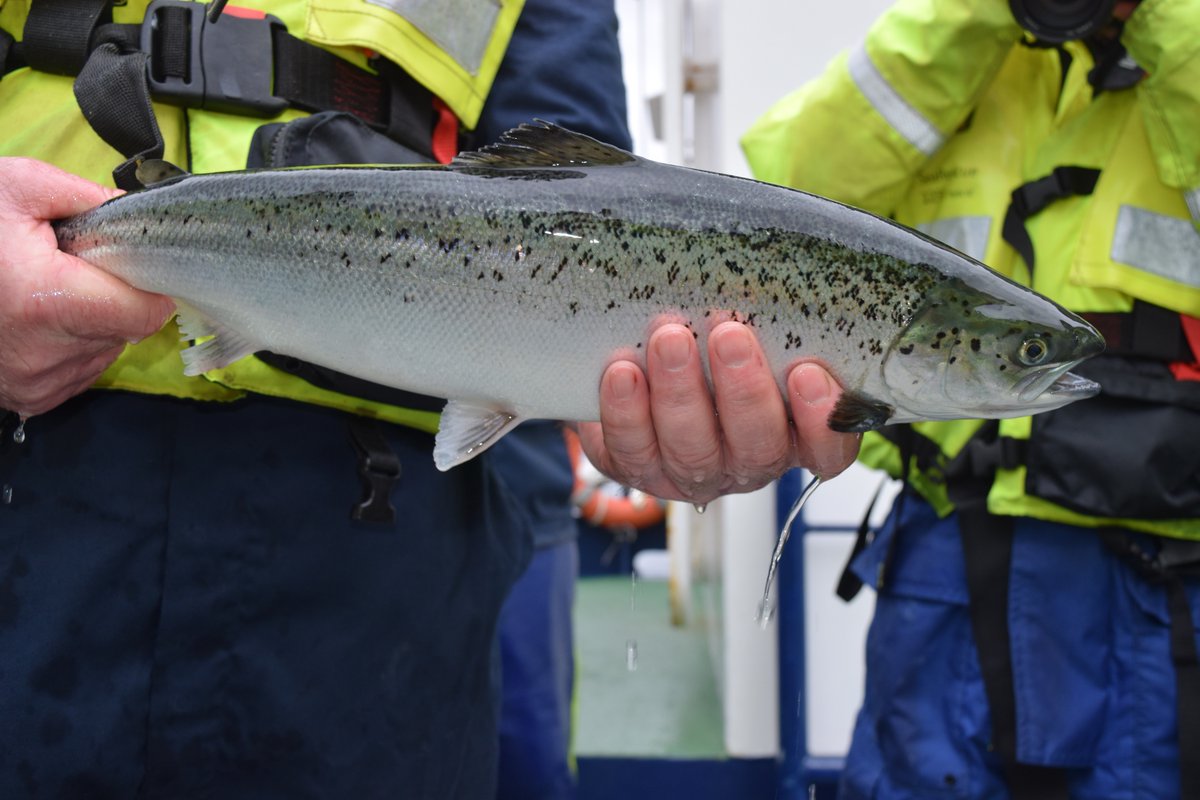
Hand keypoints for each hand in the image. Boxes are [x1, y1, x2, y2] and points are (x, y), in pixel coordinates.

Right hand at [0, 158, 174, 416]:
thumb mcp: (19, 187)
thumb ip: (88, 198)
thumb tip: (139, 215)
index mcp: (47, 301)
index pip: (144, 313)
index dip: (148, 285)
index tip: (134, 265)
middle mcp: (43, 354)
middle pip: (125, 330)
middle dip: (114, 297)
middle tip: (76, 269)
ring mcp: (34, 383)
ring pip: (104, 351)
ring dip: (93, 322)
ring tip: (49, 293)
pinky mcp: (28, 398)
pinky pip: (80, 371)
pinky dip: (72, 346)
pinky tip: (38, 320)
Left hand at [578, 321, 860, 503]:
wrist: (636, 361)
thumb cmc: (711, 337)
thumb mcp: (753, 324)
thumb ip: (771, 313)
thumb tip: (783, 260)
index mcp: (794, 431)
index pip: (828, 447)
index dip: (823, 419)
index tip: (808, 372)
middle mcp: (748, 460)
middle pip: (757, 447)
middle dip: (744, 392)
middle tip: (729, 335)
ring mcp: (693, 471)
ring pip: (692, 449)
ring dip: (680, 393)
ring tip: (668, 339)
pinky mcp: (638, 467)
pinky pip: (633, 450)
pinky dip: (626, 412)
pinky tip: (622, 372)